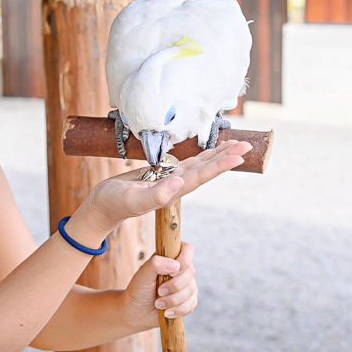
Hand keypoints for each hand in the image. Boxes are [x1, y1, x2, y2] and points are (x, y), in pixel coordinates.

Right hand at [76, 140, 252, 234]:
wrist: (103, 207)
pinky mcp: (163, 175)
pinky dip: (202, 156)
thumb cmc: (113, 203)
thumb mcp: (131, 200)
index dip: (220, 165)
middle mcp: (176, 186)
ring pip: (200, 165)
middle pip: (207, 169)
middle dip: (227, 157)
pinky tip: (211, 151)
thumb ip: (154, 195)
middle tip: (249, 145)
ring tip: (238, 144)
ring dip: (219, 155)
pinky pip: (188, 163)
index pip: (201, 177)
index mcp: (172, 191)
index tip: (239, 156)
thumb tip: (179, 182)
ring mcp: (171, 180)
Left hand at [123, 242, 197, 329]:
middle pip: (190, 272)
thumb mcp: (143, 274)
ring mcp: (187, 285)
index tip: (171, 272)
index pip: (187, 250)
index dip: (183, 260)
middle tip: (159, 291)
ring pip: (190, 290)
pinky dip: (177, 310)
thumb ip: (156, 264)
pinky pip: (191, 304)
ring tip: (158, 303)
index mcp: (171, 257)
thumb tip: (175, 265)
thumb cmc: (139, 289)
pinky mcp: (189, 301)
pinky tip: (166, 312)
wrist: (136, 311)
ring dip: (172, 300)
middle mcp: (182, 270)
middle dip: (174, 286)